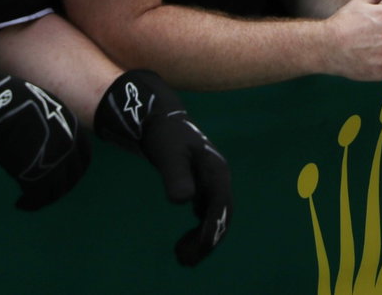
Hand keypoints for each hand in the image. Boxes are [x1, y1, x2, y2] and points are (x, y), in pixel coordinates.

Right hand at [0, 60, 89, 210]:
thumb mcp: (28, 102)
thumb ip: (41, 117)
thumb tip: (40, 129)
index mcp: (65, 117)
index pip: (84, 149)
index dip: (76, 165)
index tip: (63, 174)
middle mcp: (64, 136)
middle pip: (75, 170)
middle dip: (64, 184)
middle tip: (48, 193)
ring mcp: (50, 153)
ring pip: (58, 185)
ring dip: (48, 196)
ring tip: (32, 200)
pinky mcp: (33, 170)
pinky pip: (39, 194)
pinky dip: (33, 203)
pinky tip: (22, 205)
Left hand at [95, 70, 230, 265]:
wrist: (160, 120)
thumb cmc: (164, 136)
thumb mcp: (168, 155)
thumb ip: (176, 176)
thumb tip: (183, 201)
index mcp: (216, 170)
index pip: (220, 205)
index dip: (212, 227)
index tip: (201, 246)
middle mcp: (219, 177)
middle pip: (221, 215)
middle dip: (207, 240)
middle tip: (184, 260)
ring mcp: (212, 181)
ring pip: (215, 215)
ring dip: (203, 237)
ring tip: (183, 256)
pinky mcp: (203, 184)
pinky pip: (207, 211)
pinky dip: (200, 228)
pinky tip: (188, 237)